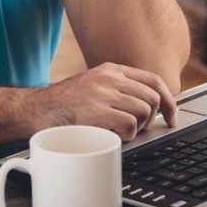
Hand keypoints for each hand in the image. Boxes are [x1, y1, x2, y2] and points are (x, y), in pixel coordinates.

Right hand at [28, 62, 178, 140]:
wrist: (35, 110)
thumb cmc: (64, 104)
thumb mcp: (93, 85)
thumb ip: (117, 88)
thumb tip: (149, 104)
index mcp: (110, 70)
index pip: (153, 80)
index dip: (168, 100)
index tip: (171, 116)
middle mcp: (109, 78)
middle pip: (152, 97)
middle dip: (151, 118)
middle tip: (138, 128)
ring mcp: (102, 93)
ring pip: (143, 111)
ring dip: (137, 128)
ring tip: (120, 130)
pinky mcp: (97, 111)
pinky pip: (130, 125)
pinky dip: (126, 136)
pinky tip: (111, 135)